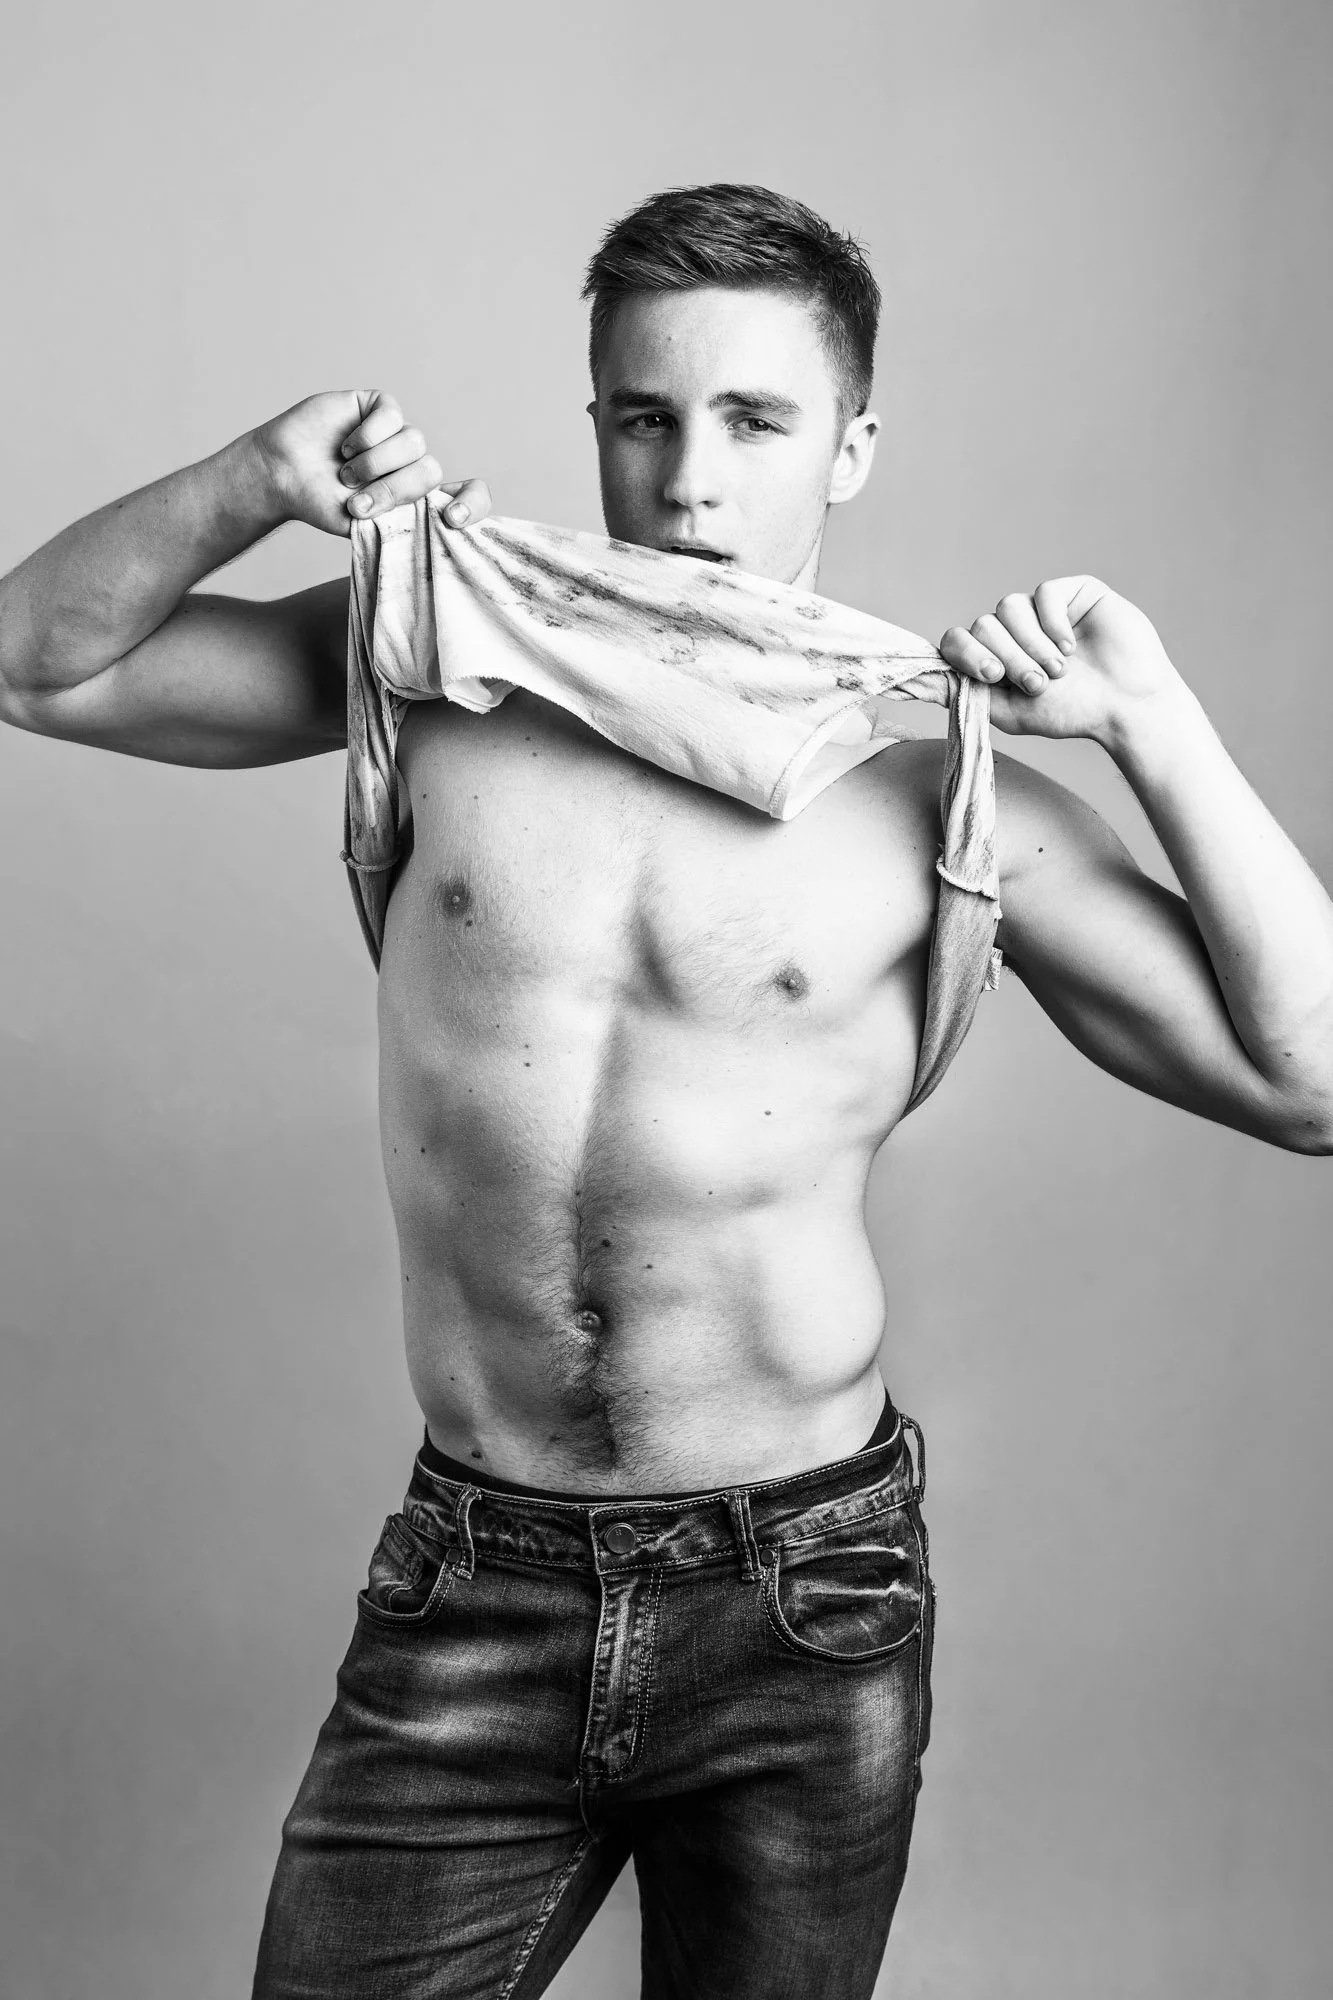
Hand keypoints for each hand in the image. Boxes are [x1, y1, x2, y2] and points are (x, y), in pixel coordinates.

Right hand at [251, 390, 490, 538]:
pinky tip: (347, 446)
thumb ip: (401, 521)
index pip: (469, 497)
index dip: (472, 505)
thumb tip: (442, 514)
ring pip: (414, 442)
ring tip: (346, 472)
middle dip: (393, 488)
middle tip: (357, 500)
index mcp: (418, 497)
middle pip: (431, 470)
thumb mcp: (364, 525)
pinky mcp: (378, 408)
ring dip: (376, 463)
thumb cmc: (322, 504)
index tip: (452, 519)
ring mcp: (396, 435)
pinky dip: (369, 435)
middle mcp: (411, 465)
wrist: (283, 474)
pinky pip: (392, 416)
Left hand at [938, 578, 1186, 744]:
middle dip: (1008, 658)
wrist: (1125, 705)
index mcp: (994, 656)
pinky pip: (1042, 593)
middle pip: (982, 625)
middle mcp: (1014, 631)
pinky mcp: (1071, 592)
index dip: (966, 653)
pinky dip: (1052, 623)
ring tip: (1059, 669)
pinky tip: (1071, 645)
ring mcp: (1041, 610)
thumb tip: (913, 681)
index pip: (957, 640)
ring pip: (1008, 607)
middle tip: (1038, 684)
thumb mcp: (1007, 711)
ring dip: (1031, 645)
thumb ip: (961, 693)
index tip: (991, 675)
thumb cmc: (1071, 713)